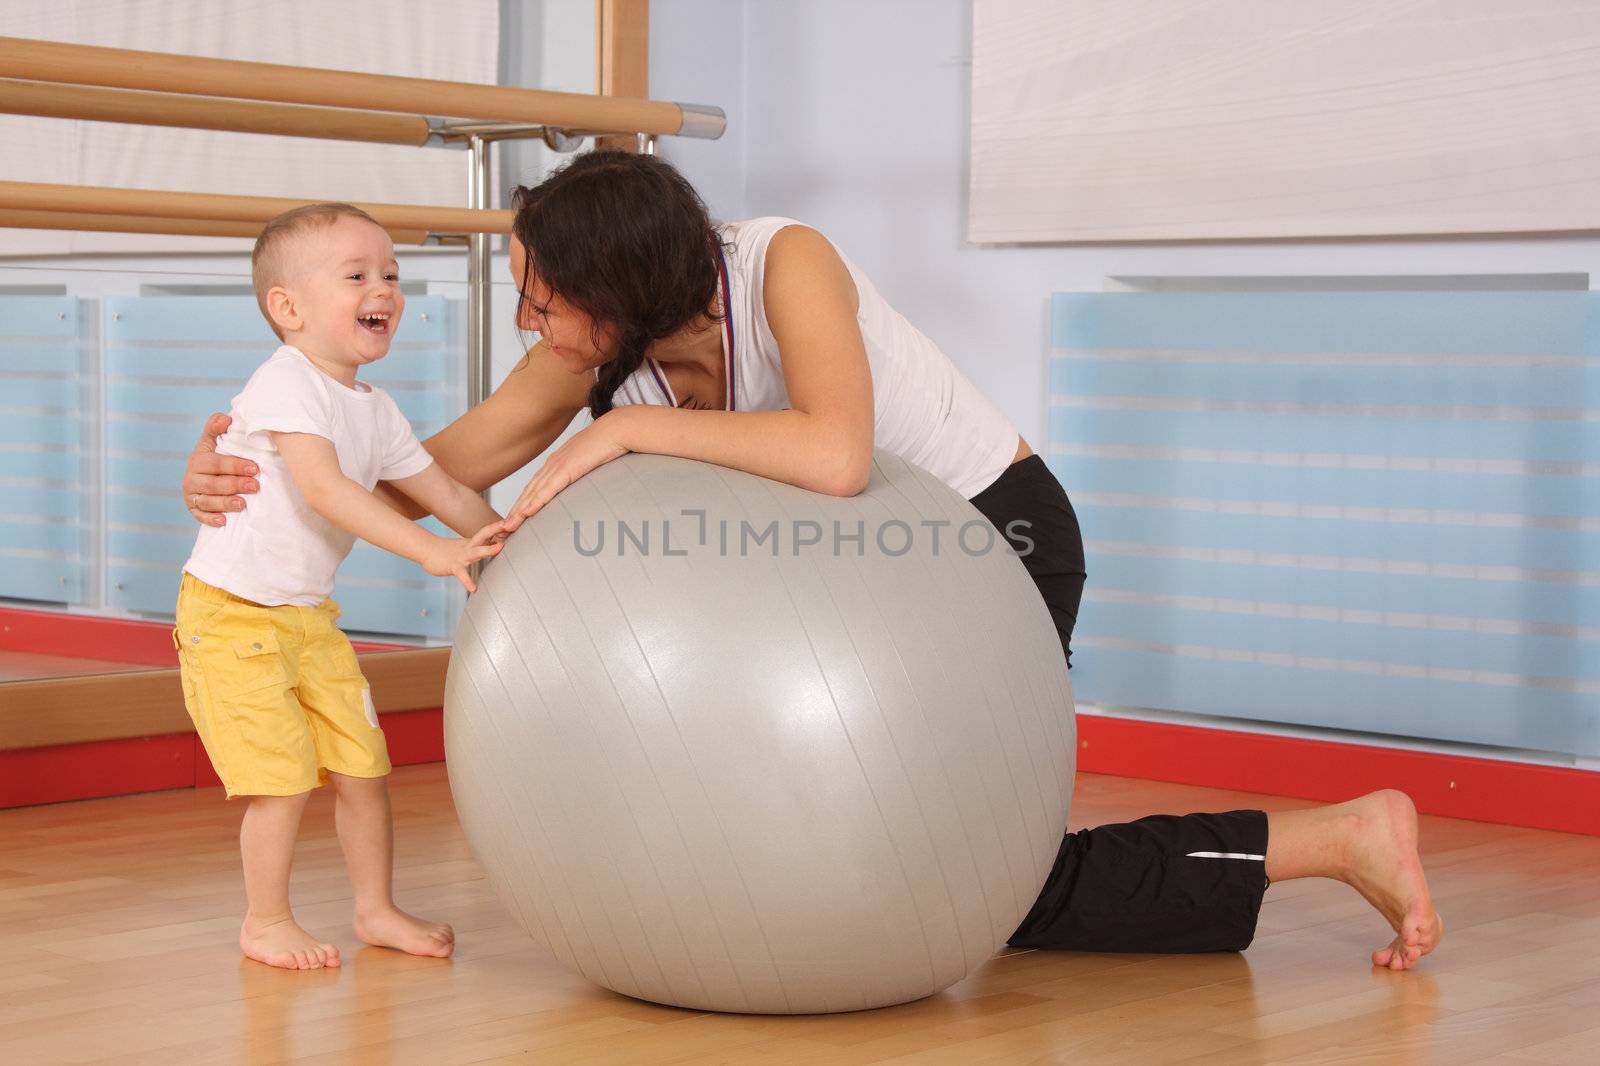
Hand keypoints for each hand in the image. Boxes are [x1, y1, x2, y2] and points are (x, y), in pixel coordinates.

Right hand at [183, 413, 258, 526]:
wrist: (206, 475)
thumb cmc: (215, 455)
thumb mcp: (213, 439)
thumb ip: (216, 426)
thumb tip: (226, 418)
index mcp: (197, 461)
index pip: (216, 463)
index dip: (235, 465)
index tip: (255, 468)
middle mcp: (191, 479)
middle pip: (213, 484)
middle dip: (235, 485)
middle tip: (255, 486)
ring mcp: (192, 496)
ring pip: (208, 502)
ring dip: (225, 503)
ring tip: (242, 504)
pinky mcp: (194, 510)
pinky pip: (200, 517)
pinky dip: (211, 519)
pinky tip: (224, 521)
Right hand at [423, 521, 507, 592]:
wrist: (426, 551)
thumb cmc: (448, 550)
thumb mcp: (466, 546)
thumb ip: (481, 545)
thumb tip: (498, 544)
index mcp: (472, 542)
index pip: (487, 531)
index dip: (499, 526)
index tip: (513, 520)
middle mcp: (468, 547)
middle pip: (483, 535)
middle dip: (496, 529)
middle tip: (509, 524)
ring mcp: (461, 556)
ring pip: (476, 551)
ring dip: (488, 549)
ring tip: (500, 548)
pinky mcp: (453, 567)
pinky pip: (462, 575)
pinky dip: (468, 582)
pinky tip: (474, 589)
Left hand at [502, 415, 629, 532]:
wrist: (616, 429)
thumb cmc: (608, 443)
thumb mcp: (590, 460)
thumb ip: (582, 471)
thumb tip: (583, 481)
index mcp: (557, 462)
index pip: (535, 487)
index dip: (523, 503)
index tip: (515, 518)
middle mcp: (552, 464)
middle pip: (528, 492)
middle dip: (515, 511)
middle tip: (503, 529)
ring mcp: (558, 466)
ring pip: (534, 493)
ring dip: (520, 511)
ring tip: (508, 528)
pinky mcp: (568, 469)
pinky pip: (549, 489)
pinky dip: (536, 501)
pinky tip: (527, 513)